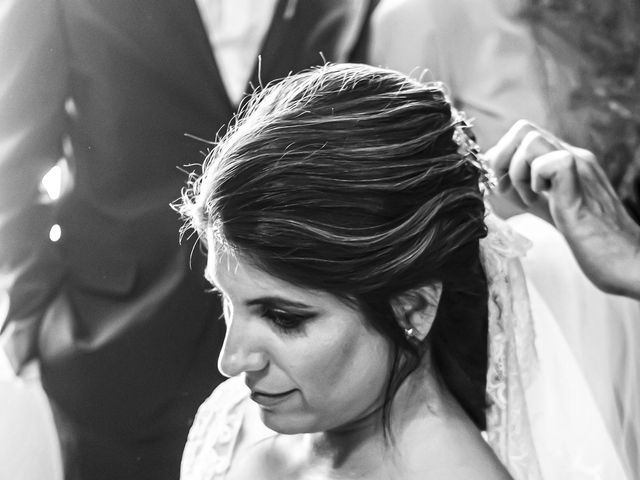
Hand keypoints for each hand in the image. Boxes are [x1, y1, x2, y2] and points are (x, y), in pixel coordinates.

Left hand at [486, 120, 639, 299]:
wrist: (628, 263)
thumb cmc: (591, 242)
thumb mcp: (549, 209)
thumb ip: (526, 193)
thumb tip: (496, 183)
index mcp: (566, 161)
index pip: (522, 135)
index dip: (501, 158)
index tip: (502, 187)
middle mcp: (574, 158)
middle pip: (522, 129)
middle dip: (500, 158)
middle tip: (507, 190)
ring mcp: (580, 169)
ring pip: (531, 139)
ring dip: (516, 171)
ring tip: (528, 199)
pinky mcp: (580, 188)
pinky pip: (551, 161)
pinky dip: (534, 180)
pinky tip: (541, 200)